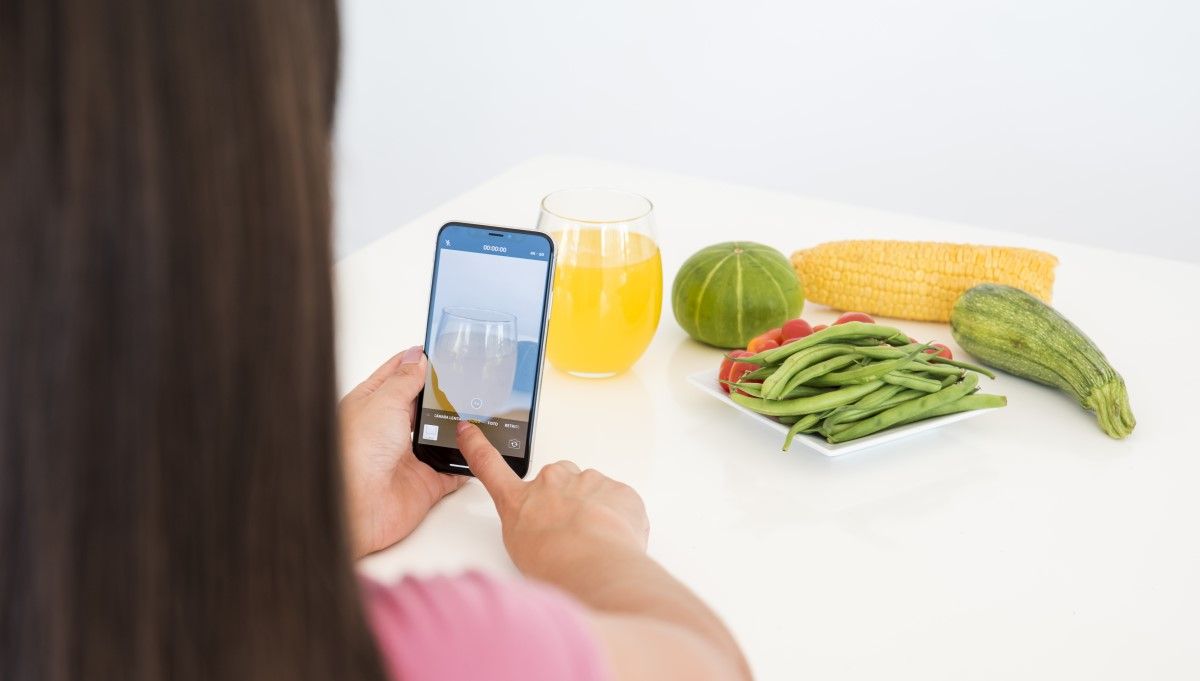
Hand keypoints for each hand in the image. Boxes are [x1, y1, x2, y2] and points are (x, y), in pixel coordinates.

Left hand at [341, 346, 466, 557]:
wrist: (358, 508)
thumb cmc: (355, 454)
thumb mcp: (383, 402)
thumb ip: (405, 380)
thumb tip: (418, 356)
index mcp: (372, 405)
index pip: (398, 375)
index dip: (417, 361)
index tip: (439, 349)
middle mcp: (389, 430)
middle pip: (423, 405)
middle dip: (442, 394)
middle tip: (467, 378)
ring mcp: (408, 456)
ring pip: (440, 435)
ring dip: (455, 427)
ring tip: (477, 408)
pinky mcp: (426, 482)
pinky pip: (453, 470)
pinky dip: (465, 463)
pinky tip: (477, 450)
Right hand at [455, 421, 648, 576]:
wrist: (595, 567)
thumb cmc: (554, 565)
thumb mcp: (521, 554)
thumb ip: (529, 531)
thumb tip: (547, 532)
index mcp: (519, 500)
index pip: (490, 467)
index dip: (476, 446)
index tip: (467, 430)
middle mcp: (551, 481)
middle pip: (556, 481)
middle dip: (564, 500)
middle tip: (571, 534)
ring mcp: (587, 481)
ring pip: (592, 492)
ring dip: (594, 512)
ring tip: (594, 544)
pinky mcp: (618, 489)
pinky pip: (620, 502)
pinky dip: (619, 520)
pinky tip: (614, 541)